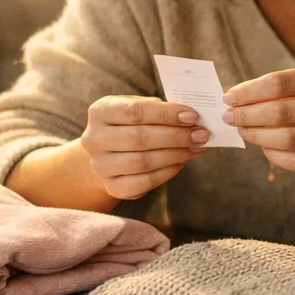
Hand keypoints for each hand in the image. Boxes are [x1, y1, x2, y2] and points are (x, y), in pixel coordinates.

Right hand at [79, 95, 208, 200]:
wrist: (109, 152)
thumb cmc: (131, 124)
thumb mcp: (140, 107)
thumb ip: (160, 109)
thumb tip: (191, 117)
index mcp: (100, 112)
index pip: (134, 112)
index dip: (165, 114)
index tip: (191, 116)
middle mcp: (94, 139)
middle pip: (138, 138)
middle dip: (175, 136)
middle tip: (201, 134)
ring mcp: (100, 166)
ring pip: (142, 162)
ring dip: (176, 155)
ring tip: (197, 147)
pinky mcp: (112, 187)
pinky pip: (144, 182)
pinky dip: (168, 171)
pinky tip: (183, 162)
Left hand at [223, 66, 294, 176]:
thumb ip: (276, 90)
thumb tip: (233, 98)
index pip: (279, 83)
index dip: (249, 92)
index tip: (228, 98)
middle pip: (280, 112)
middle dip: (247, 115)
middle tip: (229, 117)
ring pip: (287, 138)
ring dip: (257, 136)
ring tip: (243, 131)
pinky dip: (274, 155)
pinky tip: (264, 147)